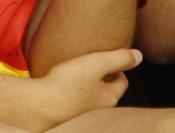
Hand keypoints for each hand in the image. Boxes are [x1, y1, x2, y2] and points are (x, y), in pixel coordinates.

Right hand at [25, 47, 139, 128]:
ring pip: (89, 100)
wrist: (35, 108)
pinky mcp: (63, 118)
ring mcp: (80, 117)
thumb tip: (139, 56)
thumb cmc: (66, 85)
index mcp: (108, 99)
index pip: (122, 82)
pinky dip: (70, 97)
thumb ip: (119, 58)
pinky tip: (61, 89)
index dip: (118, 68)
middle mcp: (97, 112)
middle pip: (106, 93)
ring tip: (77, 78)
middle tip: (93, 68)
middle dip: (103, 81)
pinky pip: (72, 105)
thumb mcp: (96, 64)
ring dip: (86, 90)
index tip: (110, 61)